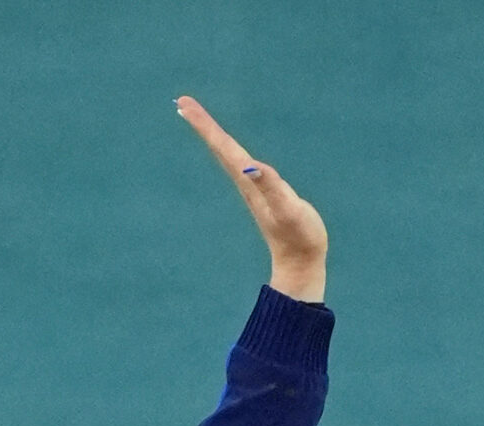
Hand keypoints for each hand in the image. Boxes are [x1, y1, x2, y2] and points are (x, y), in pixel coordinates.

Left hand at [176, 97, 327, 302]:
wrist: (300, 264)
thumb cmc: (300, 237)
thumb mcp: (289, 210)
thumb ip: (271, 187)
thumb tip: (249, 166)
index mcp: (249, 182)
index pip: (224, 147)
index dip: (205, 126)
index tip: (184, 105)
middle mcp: (246, 183)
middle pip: (220, 148)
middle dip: (202, 124)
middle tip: (182, 103)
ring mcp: (252, 189)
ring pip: (227, 155)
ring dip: (212, 135)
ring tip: (196, 118)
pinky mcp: (261, 193)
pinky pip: (239, 164)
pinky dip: (228, 150)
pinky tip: (228, 148)